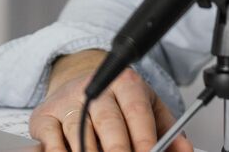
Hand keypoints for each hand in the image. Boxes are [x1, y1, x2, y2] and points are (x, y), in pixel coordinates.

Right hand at [29, 50, 192, 151]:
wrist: (78, 82)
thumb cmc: (119, 103)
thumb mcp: (148, 108)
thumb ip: (168, 131)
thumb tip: (185, 151)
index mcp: (125, 83)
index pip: (136, 111)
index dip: (144, 138)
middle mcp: (94, 89)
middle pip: (108, 122)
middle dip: (118, 150)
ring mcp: (66, 102)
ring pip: (79, 134)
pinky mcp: (44, 116)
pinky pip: (52, 142)